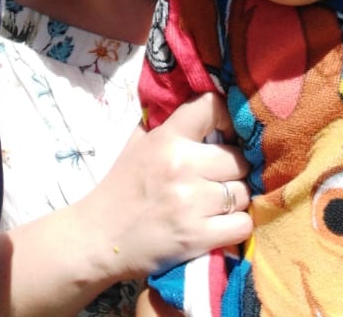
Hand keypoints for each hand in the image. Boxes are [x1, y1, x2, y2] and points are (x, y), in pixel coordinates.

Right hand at [72, 92, 252, 281]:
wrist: (98, 238)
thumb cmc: (120, 188)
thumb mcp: (137, 143)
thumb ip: (167, 122)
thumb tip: (199, 105)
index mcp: (166, 138)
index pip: (213, 107)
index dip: (227, 118)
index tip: (225, 133)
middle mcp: (182, 166)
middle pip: (239, 159)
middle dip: (233, 169)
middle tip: (219, 178)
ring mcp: (191, 202)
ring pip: (244, 193)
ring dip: (235, 200)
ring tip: (216, 204)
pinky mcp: (197, 237)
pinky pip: (242, 225)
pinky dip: (236, 226)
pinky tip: (220, 225)